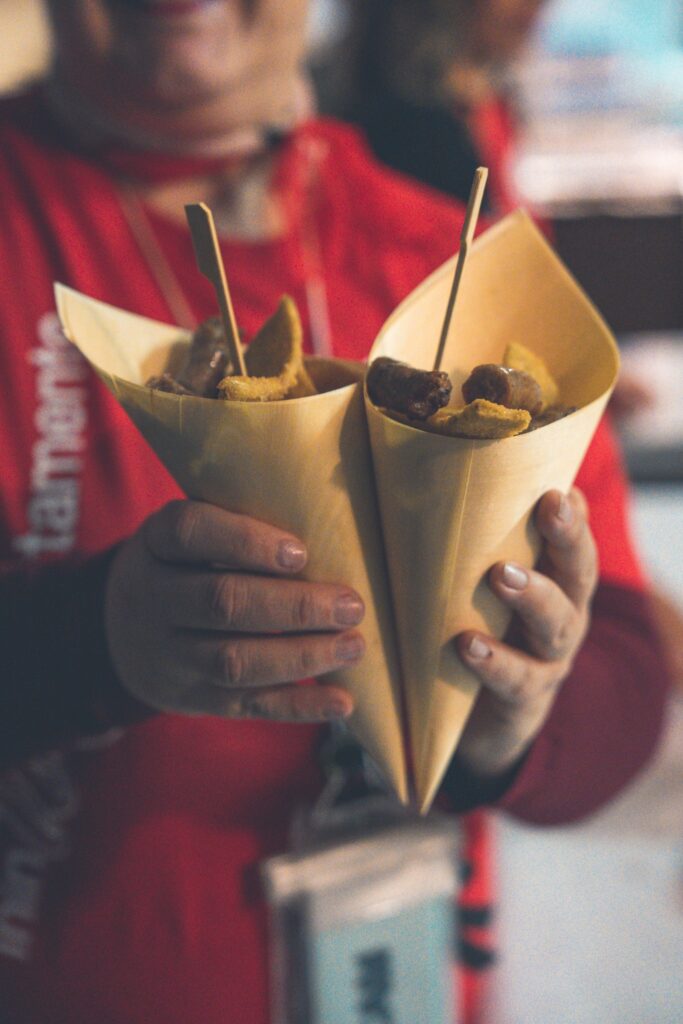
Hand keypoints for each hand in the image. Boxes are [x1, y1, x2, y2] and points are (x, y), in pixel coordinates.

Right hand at [105, 500, 363, 721]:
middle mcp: (155, 600)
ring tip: (354, 645)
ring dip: (303, 655)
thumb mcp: (188, 535)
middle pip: (223, 602)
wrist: (120, 634)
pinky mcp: (195, 699)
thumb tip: (325, 520)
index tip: (300, 552)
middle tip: (350, 605)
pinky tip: (342, 701)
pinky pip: (249, 706)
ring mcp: (172, 657)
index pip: (190, 532)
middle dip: (294, 606)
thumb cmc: (183, 566)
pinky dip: (300, 707)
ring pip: (236, 661)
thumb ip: (236, 523)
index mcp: (155, 545)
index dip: (245, 541)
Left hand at [455, 488, 596, 777]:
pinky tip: (469, 646)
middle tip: (551, 508)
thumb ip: (474, 544)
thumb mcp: (480, 588)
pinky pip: (517, 681)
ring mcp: (548, 660)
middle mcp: (564, 617)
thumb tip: (435, 476)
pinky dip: (496, 663)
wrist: (478, 723)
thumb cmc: (478, 631)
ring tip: (500, 575)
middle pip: (578, 575)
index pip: (573, 541)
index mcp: (556, 583)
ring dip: (532, 596)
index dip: (572, 514)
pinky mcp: (524, 700)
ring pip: (555, 625)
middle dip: (568, 539)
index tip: (559, 486)